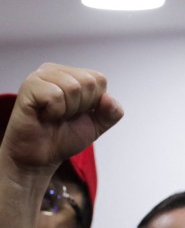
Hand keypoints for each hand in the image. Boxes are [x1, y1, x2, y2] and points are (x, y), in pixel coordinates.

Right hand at [0, 63, 121, 174]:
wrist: (40, 156)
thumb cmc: (65, 136)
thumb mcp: (98, 125)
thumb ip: (112, 112)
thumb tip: (108, 98)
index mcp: (72, 74)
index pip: (99, 79)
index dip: (94, 103)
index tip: (77, 113)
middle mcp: (55, 71)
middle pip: (88, 82)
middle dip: (82, 107)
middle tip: (63, 116)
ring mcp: (40, 76)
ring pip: (73, 87)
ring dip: (67, 110)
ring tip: (53, 115)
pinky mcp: (28, 86)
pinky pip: (55, 96)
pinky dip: (54, 112)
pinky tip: (43, 115)